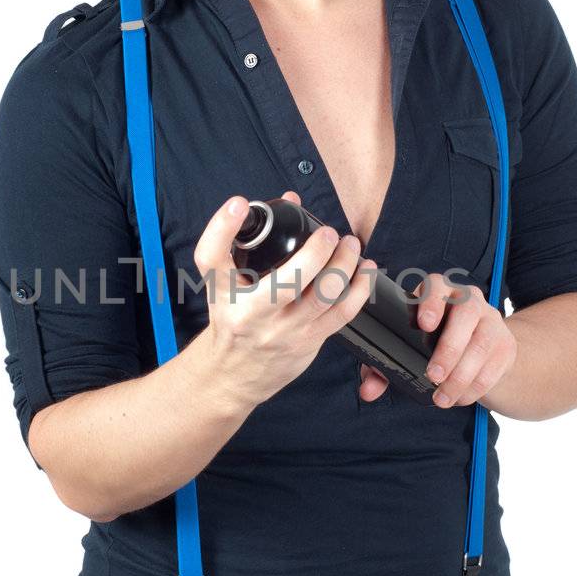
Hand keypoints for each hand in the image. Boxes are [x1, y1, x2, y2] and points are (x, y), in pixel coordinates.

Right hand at [194, 189, 377, 407]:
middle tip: (328, 233)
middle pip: (286, 281)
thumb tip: (291, 199)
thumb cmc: (232, 320)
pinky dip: (359, 288)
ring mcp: (282, 331)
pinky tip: (365, 270)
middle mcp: (250, 313)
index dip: (222, 227)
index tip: (238, 204)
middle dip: (316, 252)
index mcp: (223, 294)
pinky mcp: (308, 342)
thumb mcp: (225, 284)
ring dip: (344, 265)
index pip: (212, 257)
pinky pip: (342, 314)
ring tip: (350, 245)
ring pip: (323, 296)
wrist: (233, 375)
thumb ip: (253, 242)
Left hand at [360, 273, 516, 407]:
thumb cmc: (432, 347)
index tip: (424, 324)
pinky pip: (493, 366)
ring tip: (442, 398)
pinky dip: (474, 387)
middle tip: (433, 375)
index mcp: (438, 292)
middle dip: (448, 347)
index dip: (430, 301)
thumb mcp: (406, 352)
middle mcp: (468, 300)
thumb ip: (382, 369)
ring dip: (461, 375)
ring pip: (480, 343)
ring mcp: (491, 321)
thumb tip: (367, 391)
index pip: (436, 285)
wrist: (481, 354)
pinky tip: (459, 398)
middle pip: (465, 314)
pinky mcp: (506, 345)